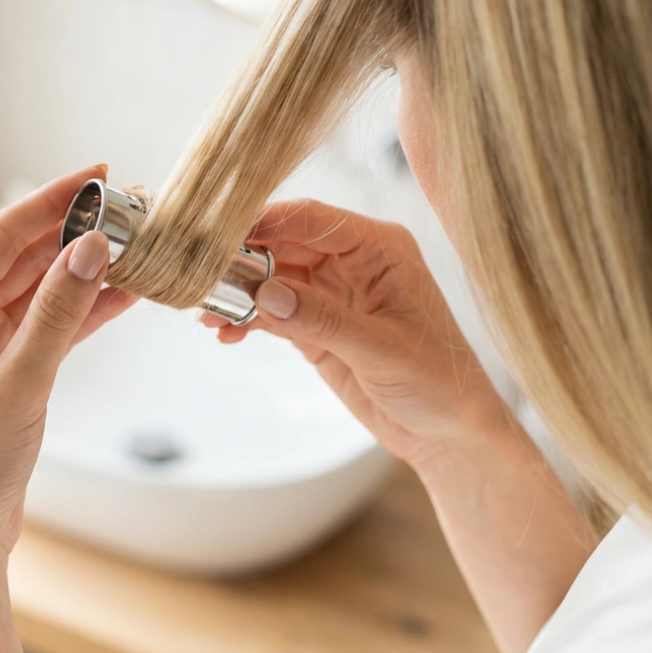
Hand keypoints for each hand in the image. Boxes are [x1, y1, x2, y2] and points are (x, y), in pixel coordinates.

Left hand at [0, 166, 135, 559]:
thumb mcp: (20, 386)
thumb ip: (59, 314)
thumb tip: (92, 248)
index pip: (1, 236)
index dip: (51, 201)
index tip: (98, 176)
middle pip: (23, 256)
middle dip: (76, 231)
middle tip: (131, 210)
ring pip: (43, 289)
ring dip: (86, 269)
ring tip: (139, 246)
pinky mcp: (8, 370)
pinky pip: (51, 324)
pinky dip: (86, 309)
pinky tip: (126, 292)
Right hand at [204, 198, 508, 469]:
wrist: (448, 433)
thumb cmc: (439, 382)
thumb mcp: (382, 350)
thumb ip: (323, 320)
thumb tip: (268, 294)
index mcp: (380, 248)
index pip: (312, 219)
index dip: (265, 221)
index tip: (222, 234)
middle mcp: (353, 262)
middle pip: (283, 244)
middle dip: (242, 260)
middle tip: (202, 278)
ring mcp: (332, 294)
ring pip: (271, 278)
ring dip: (238, 293)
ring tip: (206, 312)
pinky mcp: (316, 326)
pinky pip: (271, 313)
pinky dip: (246, 320)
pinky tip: (226, 334)